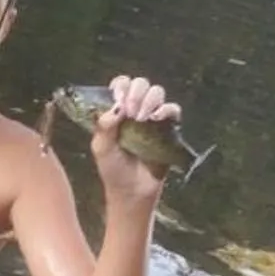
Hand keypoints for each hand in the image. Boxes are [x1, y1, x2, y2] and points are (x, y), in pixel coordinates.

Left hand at [90, 73, 180, 205]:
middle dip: (135, 93)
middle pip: (141, 84)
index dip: (121, 86)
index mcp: (118, 110)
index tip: (118, 99)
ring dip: (149, 100)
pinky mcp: (169, 129)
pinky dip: (166, 109)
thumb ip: (104, 125)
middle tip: (130, 112)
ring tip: (142, 119)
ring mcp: (154, 118)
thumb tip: (116, 106)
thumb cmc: (113, 170)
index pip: (122, 84)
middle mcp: (136, 110)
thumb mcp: (101, 148)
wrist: (132, 192)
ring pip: (157, 92)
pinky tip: (156, 118)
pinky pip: (173, 110)